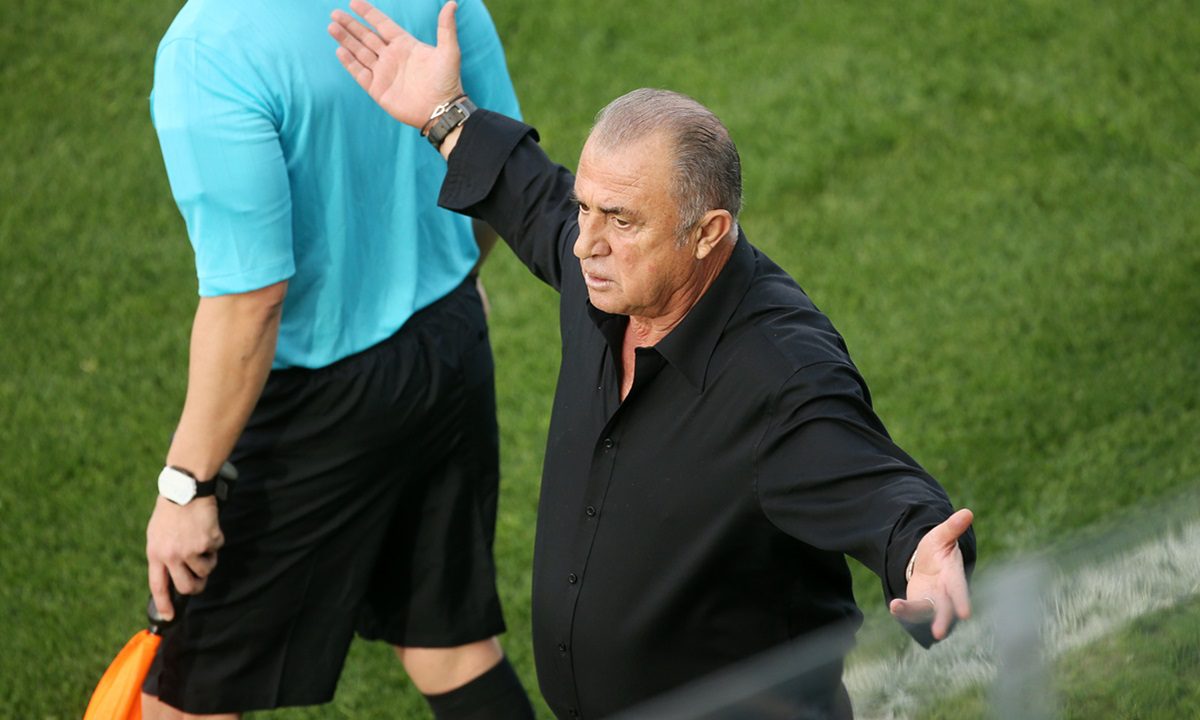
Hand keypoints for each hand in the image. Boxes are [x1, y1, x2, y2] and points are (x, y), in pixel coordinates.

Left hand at [146, 495, 223, 620]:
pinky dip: (216, 540)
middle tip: (200, 581)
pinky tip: (208, 527)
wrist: (186, 489)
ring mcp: (191, 549)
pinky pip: (217, 549)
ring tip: (204, 543)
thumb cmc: (171, 510)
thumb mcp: (157, 534)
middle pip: (186, 586)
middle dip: (196, 587)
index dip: (164, 604)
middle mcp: (172, 555)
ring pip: (206, 570)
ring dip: (208, 560)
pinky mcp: (208, 541)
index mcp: (156, 553)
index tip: (169, 616)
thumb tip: (172, 574)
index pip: (159, 586)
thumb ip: (163, 554)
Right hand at [329, 0, 464, 127]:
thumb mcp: (450, 51)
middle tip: (335, 13)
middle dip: (351, 25)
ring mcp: (384, 73)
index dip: (369, 14)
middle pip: (367, 37)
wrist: (441, 110)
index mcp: (405, 45)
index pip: (383, 24)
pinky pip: (360, 73)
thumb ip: (446, 27)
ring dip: (346, 40)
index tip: (354, 2)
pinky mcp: (378, 89)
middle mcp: (392, 57)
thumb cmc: (448, 82)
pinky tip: (340, 50)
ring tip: (332, 27)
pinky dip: (350, 62)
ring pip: (360, 52)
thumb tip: (452, 3)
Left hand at [889, 508, 973, 639]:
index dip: (962, 600)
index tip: (965, 614)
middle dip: (943, 620)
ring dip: (913, 613)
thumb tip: (967, 512)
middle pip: (946, 608)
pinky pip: (912, 611)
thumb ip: (952, 527)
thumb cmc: (937, 549)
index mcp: (953, 575)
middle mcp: (945, 592)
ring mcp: (932, 600)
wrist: (925, 562)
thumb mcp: (941, 536)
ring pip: (927, 612)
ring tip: (897, 608)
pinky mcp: (919, 604)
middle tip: (939, 632)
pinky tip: (893, 606)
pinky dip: (903, 611)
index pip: (959, 588)